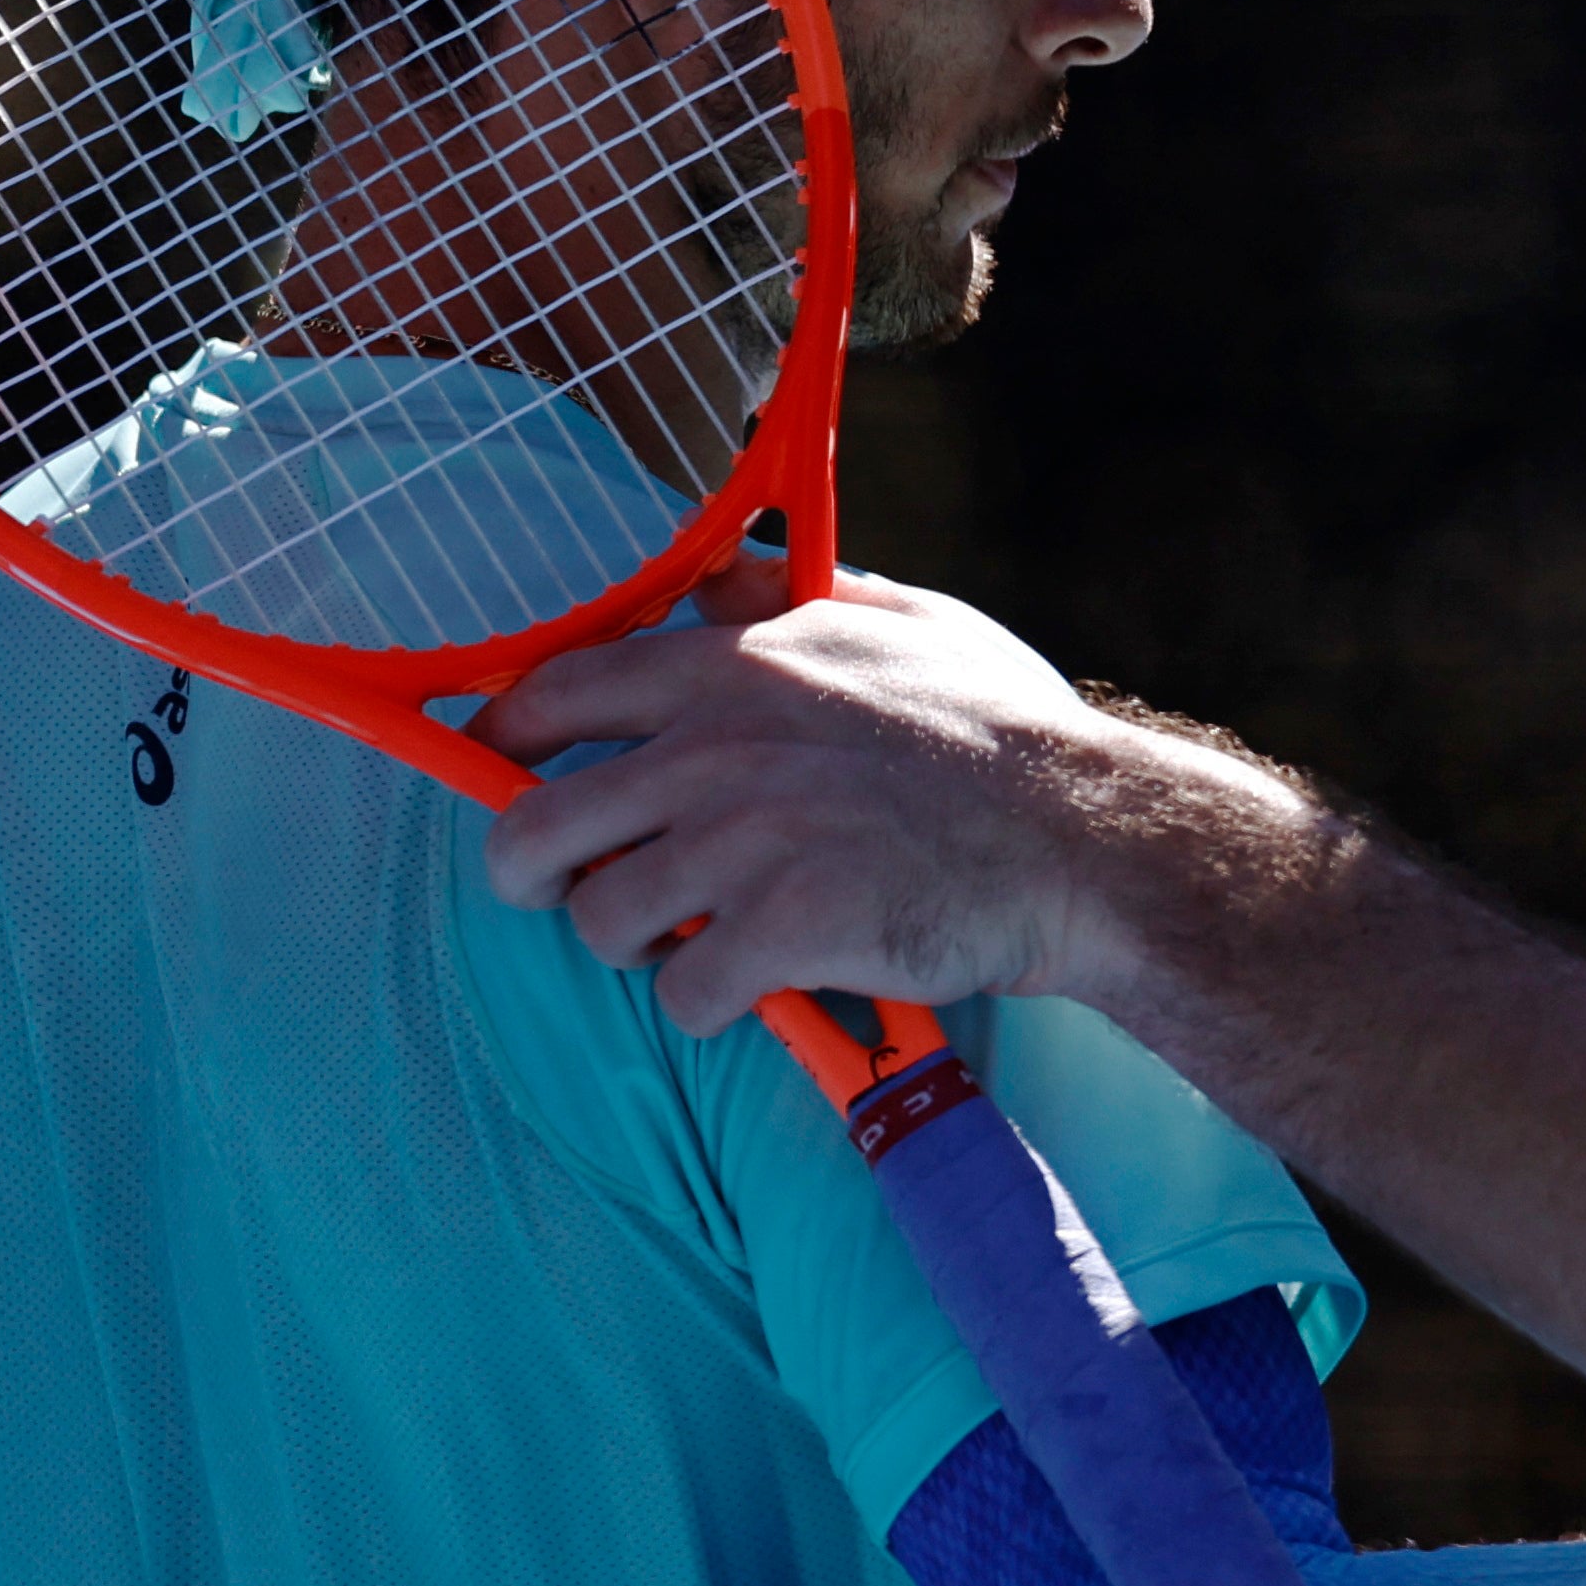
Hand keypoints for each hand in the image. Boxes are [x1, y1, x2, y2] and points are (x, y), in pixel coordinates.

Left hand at [468, 555, 1283, 1030]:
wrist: (1082, 835)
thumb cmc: (1003, 729)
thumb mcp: (904, 618)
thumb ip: (795, 599)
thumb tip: (719, 582)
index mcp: (732, 668)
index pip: (555, 694)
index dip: (506, 739)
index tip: (504, 766)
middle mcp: (715, 750)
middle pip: (533, 829)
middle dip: (533, 873)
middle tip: (576, 891)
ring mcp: (742, 844)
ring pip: (600, 923)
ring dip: (640, 945)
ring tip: (699, 938)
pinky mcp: (779, 932)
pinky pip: (683, 994)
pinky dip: (713, 1003)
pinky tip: (762, 985)